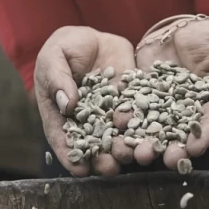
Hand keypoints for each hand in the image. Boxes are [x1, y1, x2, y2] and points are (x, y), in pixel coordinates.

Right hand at [34, 26, 134, 176]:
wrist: (92, 38)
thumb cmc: (64, 49)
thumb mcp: (53, 58)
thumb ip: (57, 79)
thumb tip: (67, 105)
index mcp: (62, 114)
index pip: (63, 137)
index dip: (70, 155)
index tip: (78, 170)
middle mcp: (88, 120)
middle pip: (94, 142)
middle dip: (103, 158)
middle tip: (110, 169)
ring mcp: (110, 111)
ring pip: (119, 133)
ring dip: (128, 146)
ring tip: (135, 157)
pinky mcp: (130, 99)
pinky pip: (139, 111)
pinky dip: (146, 123)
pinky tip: (155, 132)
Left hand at [133, 19, 208, 168]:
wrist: (181, 29)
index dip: (205, 136)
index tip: (196, 148)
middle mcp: (187, 113)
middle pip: (181, 134)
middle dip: (173, 148)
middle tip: (165, 160)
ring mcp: (162, 107)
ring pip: (155, 128)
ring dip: (146, 142)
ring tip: (138, 154)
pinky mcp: (142, 96)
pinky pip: (133, 108)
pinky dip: (126, 117)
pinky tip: (117, 125)